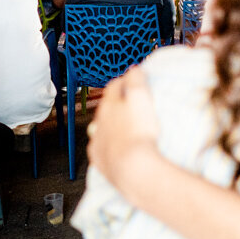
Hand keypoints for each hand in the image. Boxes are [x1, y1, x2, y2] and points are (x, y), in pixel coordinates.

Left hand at [86, 67, 160, 188]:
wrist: (133, 168)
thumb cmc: (140, 132)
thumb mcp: (141, 98)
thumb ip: (136, 80)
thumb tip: (133, 70)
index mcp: (110, 104)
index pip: (114, 86)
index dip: (125, 81)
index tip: (134, 81)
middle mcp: (99, 120)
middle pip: (106, 107)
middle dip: (117, 103)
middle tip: (133, 105)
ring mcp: (97, 140)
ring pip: (101, 127)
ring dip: (111, 124)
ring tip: (125, 127)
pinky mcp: (99, 158)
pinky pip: (101, 147)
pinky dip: (108, 144)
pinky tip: (118, 147)